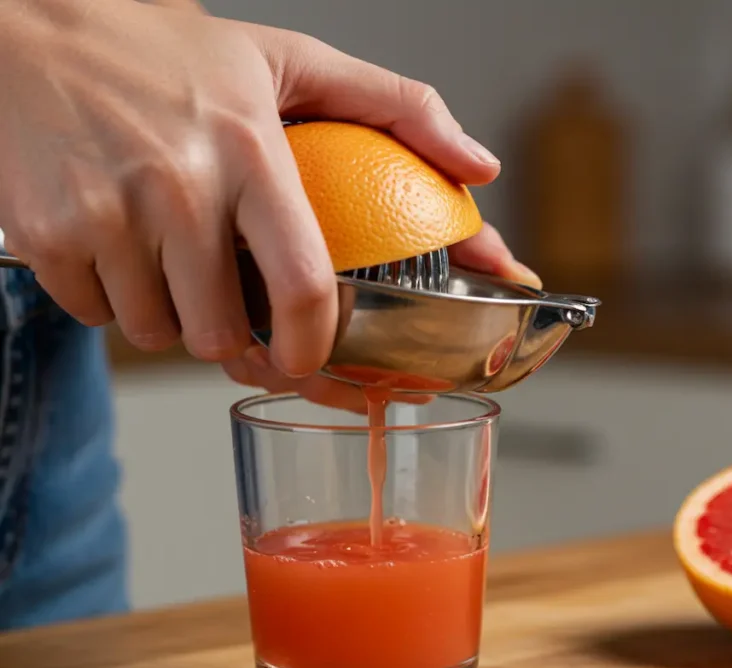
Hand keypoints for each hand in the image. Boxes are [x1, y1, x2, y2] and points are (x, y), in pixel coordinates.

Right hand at [0, 0, 535, 387]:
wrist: (28, 25)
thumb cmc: (167, 50)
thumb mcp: (291, 58)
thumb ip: (398, 105)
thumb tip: (482, 168)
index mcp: (249, 150)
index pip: (302, 286)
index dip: (314, 350)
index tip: (315, 365)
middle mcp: (178, 187)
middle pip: (222, 336)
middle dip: (237, 344)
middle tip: (237, 311)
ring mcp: (105, 214)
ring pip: (159, 334)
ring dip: (175, 321)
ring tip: (176, 263)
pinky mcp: (44, 234)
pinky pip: (96, 316)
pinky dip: (114, 301)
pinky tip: (122, 248)